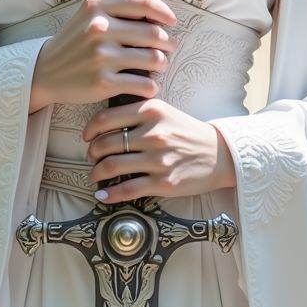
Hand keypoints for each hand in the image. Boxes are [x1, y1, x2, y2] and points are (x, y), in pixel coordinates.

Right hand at [29, 0, 178, 112]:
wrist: (45, 71)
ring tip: (160, 65)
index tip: (172, 21)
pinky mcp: (103, 82)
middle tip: (170, 47)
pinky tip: (148, 86)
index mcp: (97, 7)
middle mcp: (99, 28)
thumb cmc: (75, 41)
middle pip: (153, 33)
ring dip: (162, 64)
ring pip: (153, 59)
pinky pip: (144, 84)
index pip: (142, 1)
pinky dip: (151, 86)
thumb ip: (118, 8)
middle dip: (168, 42)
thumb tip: (159, 16)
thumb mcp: (89, 14)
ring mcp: (101, 56)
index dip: (164, 11)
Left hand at [81, 98, 236, 202]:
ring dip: (96, 173)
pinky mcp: (163, 182)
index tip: (86, 137)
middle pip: (105, 144)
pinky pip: (127, 189)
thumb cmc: (187, 133)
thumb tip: (103, 125)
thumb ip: (138, 113)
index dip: (90, 130)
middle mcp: (154, 133)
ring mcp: (158, 159)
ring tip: (95, 175)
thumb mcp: (165, 112)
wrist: (219, 155)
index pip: (106, 118)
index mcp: (152, 111)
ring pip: (112, 166)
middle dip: (92, 154)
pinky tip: (103, 195)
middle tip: (91, 158)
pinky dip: (110, 194)